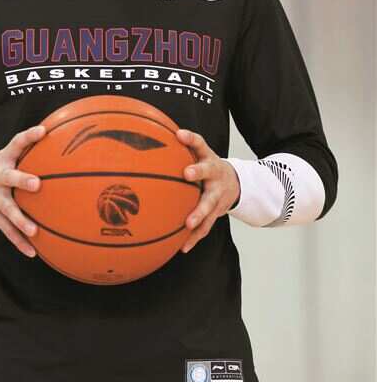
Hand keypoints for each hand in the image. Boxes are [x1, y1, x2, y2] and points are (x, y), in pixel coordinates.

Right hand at [0, 124, 45, 257]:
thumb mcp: (8, 155)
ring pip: (7, 211)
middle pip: (9, 178)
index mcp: (3, 161)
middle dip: (22, 181)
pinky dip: (19, 242)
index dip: (29, 136)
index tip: (43, 131)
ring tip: (34, 231)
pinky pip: (7, 231)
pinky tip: (33, 252)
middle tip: (37, 184)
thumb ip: (29, 146)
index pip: (16, 144)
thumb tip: (58, 133)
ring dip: (20, 221)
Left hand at [176, 129, 240, 253]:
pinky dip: (195, 237)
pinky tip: (182, 247)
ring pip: (209, 204)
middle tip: (187, 173)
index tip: (180, 134)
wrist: (236, 183)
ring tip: (188, 223)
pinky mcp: (217, 212)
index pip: (200, 143)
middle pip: (207, 171)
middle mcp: (215, 174)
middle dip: (197, 172)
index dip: (191, 138)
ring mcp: (218, 194)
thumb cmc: (206, 166)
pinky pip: (206, 226)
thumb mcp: (198, 154)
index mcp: (208, 158)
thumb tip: (145, 138)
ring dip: (199, 213)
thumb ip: (179, 148)